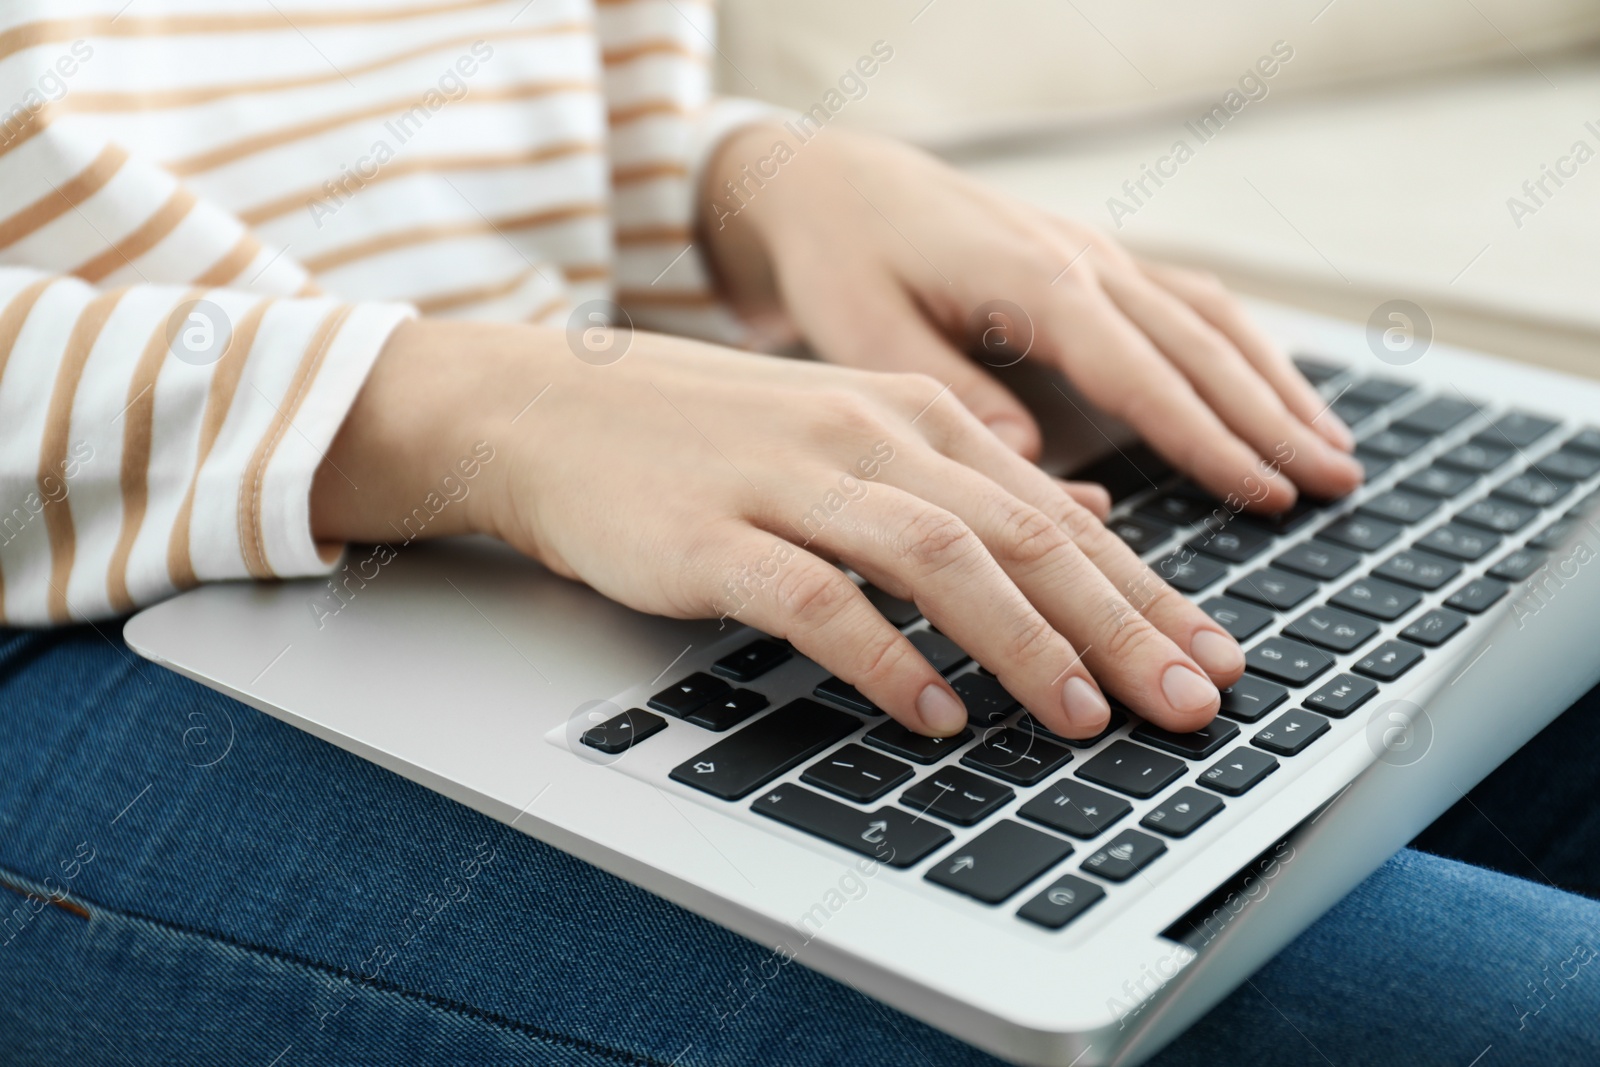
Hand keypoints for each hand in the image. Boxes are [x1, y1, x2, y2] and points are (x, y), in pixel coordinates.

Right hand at [311, 320, 1244, 737]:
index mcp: (912, 413)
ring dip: (1024, 643)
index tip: (1211, 657)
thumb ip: (968, 476)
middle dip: (1122, 626)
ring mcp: (790, 481)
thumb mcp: (850, 433)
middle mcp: (867, 435)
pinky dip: (888, 659)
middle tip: (1191, 701)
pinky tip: (935, 714)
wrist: (547, 409)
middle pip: (1022, 534)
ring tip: (1085, 717)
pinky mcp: (715, 536)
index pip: (1057, 510)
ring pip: (938, 559)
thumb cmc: (704, 435)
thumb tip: (1092, 515)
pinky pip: (819, 601)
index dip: (1145, 591)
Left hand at [701, 124, 1363, 513]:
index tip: (1266, 490)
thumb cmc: (844, 259)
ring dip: (1278, 385)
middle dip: (1273, 419)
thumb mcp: (863, 329)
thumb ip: (948, 389)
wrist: (840, 184)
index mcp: (1032, 281)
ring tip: (1335, 451)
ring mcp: (1097, 256)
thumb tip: (1028, 458)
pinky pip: (1190, 303)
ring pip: (1212, 320)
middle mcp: (1082, 261)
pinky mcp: (1095, 264)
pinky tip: (1278, 392)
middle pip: (1199, 347)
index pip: (1139, 371)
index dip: (1206, 437)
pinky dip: (1245, 352)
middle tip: (1337, 485)